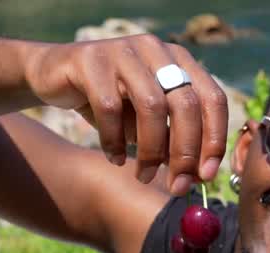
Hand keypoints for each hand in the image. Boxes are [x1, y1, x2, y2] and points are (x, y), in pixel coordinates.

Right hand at [22, 34, 227, 195]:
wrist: (54, 75)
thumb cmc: (111, 103)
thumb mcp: (147, 122)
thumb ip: (173, 141)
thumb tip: (199, 177)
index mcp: (179, 60)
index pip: (212, 99)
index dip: (215, 139)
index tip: (208, 176)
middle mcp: (156, 50)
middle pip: (185, 105)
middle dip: (185, 153)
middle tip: (178, 186)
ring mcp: (124, 51)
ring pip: (152, 106)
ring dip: (150, 151)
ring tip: (143, 176)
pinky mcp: (90, 59)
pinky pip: (110, 108)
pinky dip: (115, 140)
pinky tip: (115, 158)